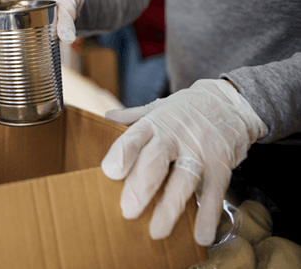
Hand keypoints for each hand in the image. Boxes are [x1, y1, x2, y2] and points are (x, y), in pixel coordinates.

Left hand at [101, 79, 267, 245]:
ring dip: (170, 207)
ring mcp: (199, 152)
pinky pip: (214, 193)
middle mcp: (176, 137)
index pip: (135, 137)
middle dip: (141, 186)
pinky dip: (209, 215)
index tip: (110, 171)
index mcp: (155, 123)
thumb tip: (107, 117)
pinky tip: (202, 235)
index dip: (123, 153)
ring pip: (184, 180)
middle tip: (127, 210)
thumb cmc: (186, 110)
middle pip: (156, 161)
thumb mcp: (159, 107)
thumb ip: (133, 116)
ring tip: (157, 231)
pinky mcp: (220, 167)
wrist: (230, 102)